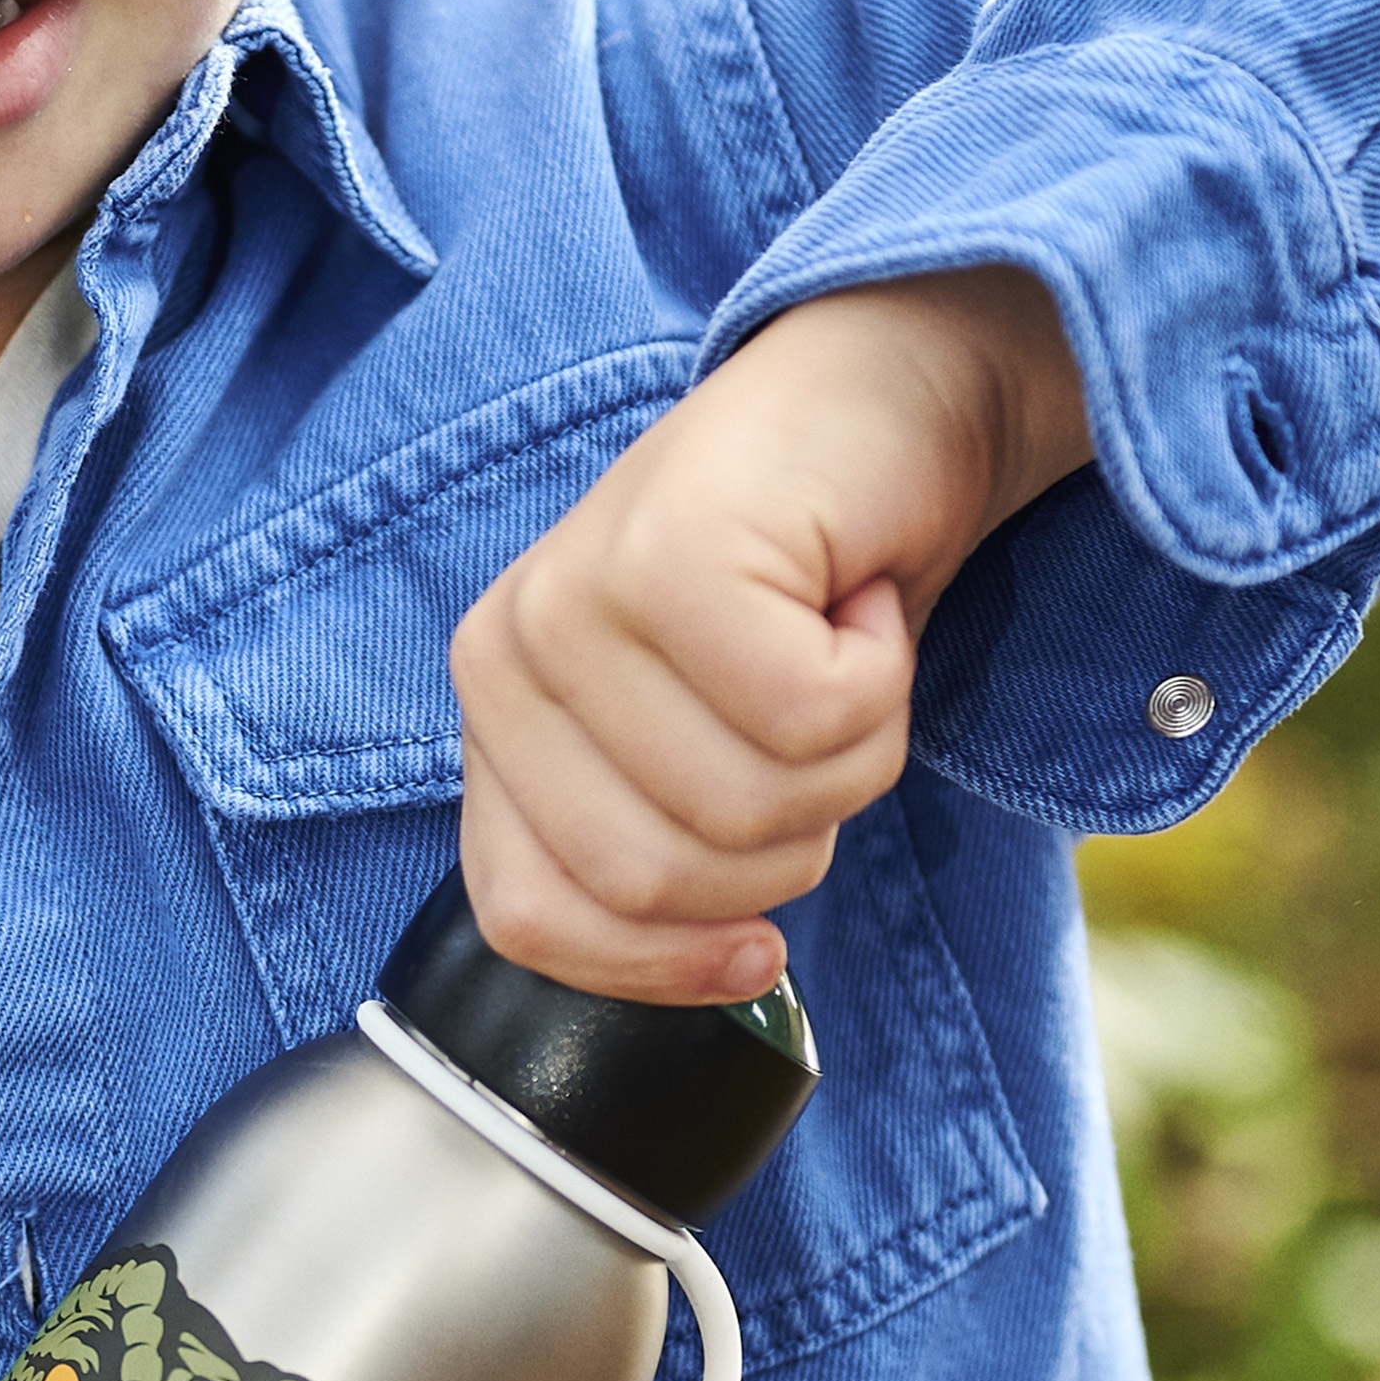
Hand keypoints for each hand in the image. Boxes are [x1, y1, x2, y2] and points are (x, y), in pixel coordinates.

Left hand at [451, 267, 1091, 1001]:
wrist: (887, 401)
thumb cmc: (801, 589)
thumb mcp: (692, 739)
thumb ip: (647, 850)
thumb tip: (699, 980)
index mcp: (492, 714)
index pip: (531, 921)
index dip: (667, 964)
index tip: (757, 947)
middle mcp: (505, 652)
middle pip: (660, 883)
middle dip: (789, 835)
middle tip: (811, 716)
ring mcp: (576, 596)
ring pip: (747, 809)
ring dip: (850, 753)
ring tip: (834, 649)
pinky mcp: (674, 554)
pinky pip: (811, 722)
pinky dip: (881, 680)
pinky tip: (853, 597)